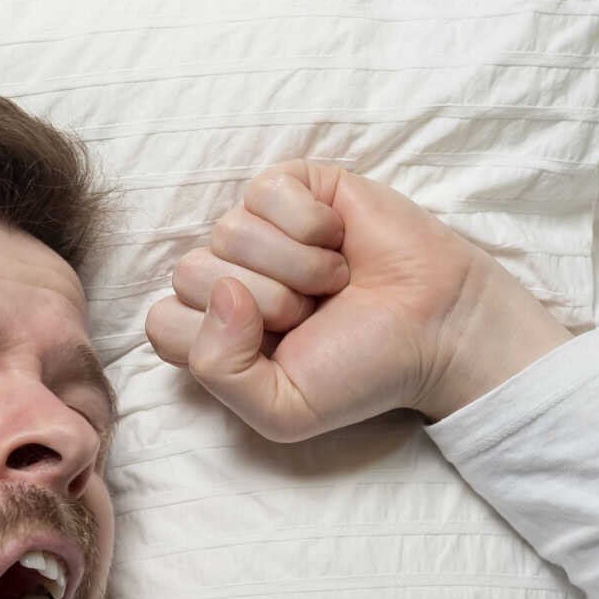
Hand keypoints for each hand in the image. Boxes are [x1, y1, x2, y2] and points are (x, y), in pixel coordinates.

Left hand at [143, 161, 569, 436]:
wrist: (436, 328)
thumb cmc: (361, 371)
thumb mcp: (282, 410)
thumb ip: (219, 372)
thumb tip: (220, 291)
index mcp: (213, 333)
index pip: (162, 323)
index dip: (217, 340)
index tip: (277, 350)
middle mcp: (226, 277)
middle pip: (190, 274)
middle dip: (264, 303)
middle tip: (314, 315)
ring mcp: (257, 229)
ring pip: (229, 231)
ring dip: (296, 266)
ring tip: (333, 283)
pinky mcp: (294, 188)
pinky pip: (266, 192)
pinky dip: (311, 224)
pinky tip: (339, 242)